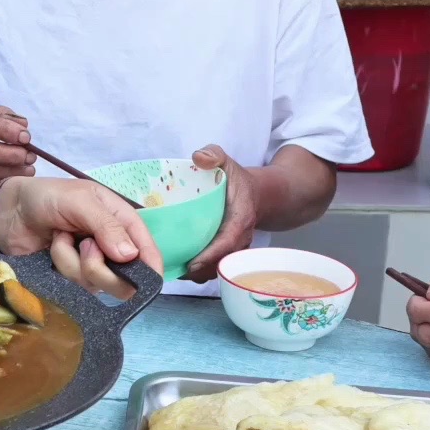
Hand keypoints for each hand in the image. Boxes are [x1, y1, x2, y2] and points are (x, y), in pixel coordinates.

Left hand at [0, 178, 163, 299]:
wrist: (10, 210)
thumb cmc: (48, 197)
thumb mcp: (79, 201)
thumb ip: (105, 226)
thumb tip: (131, 256)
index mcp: (121, 223)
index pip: (147, 251)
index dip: (150, 268)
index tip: (146, 281)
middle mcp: (110, 248)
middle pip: (125, 280)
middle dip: (100, 266)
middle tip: (83, 244)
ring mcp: (90, 266)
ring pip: (95, 285)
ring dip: (72, 260)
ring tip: (60, 237)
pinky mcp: (69, 279)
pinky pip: (73, 287)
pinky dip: (59, 266)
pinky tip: (51, 250)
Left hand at [183, 145, 257, 282]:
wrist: (256, 194)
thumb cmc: (238, 180)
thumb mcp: (228, 162)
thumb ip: (214, 155)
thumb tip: (199, 157)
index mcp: (241, 220)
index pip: (228, 243)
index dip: (210, 255)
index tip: (192, 263)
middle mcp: (240, 240)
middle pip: (221, 263)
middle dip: (199, 271)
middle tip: (174, 270)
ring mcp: (235, 250)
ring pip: (217, 270)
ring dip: (197, 274)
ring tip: (173, 270)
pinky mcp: (228, 254)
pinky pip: (215, 268)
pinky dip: (199, 272)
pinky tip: (179, 267)